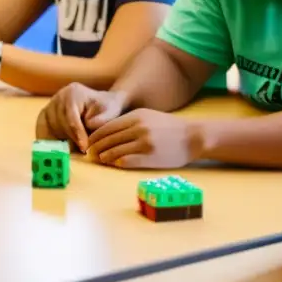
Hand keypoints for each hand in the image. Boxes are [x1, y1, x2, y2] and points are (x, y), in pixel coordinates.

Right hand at [35, 83, 127, 153]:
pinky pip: (44, 131)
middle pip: (60, 124)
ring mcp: (50, 105)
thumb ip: (103, 118)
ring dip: (63, 140)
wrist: (100, 105)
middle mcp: (58, 97)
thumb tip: (89, 123)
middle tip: (82, 151)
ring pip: (51, 129)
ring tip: (77, 147)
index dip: (77, 135)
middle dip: (71, 139)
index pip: (71, 117)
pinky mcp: (45, 115)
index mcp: (72, 92)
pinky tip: (63, 146)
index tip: (84, 148)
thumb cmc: (107, 108)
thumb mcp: (111, 111)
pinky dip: (52, 140)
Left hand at [87, 109, 203, 169]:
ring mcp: (144, 143)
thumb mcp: (149, 117)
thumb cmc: (169, 127)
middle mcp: (139, 128)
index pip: (108, 126)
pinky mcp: (150, 157)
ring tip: (99, 160)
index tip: (89, 142)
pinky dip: (117, 163)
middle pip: (109, 139)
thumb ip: (129, 122)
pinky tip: (114, 164)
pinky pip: (127, 161)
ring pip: (115, 151)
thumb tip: (108, 132)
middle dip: (96, 147)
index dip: (96, 136)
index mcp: (137, 116)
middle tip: (89, 154)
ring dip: (104, 157)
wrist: (193, 137)